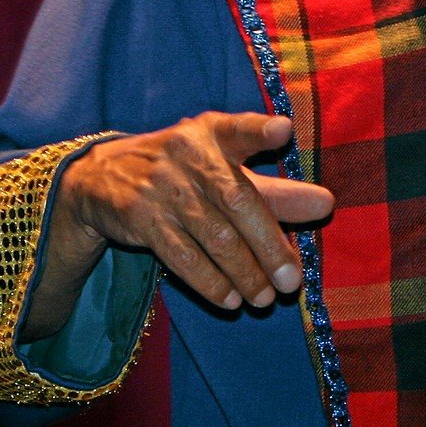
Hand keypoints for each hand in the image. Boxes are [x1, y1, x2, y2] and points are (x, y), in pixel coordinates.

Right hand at [61, 112, 334, 310]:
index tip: (283, 131)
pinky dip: (209, 281)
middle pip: (238, 200)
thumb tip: (326, 204)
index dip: (260, 129)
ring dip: (244, 272)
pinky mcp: (140, 218)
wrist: (100, 178)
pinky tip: (231, 300)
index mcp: (213, 133)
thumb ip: (274, 188)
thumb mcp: (222, 167)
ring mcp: (163, 187)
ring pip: (213, 236)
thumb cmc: (182, 170)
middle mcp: (189, 155)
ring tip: (266, 299)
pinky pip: (182, 256)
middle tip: (292, 280)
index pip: (239, 127)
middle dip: (269, 244)